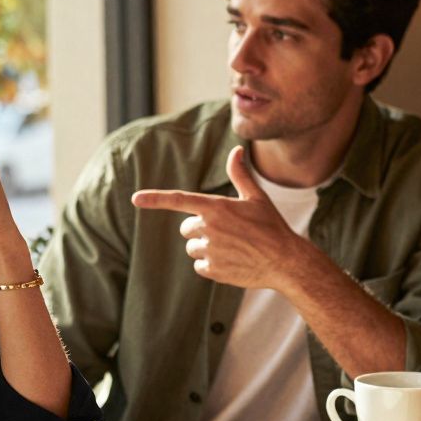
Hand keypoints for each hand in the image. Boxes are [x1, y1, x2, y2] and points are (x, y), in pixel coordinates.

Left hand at [130, 146, 306, 289]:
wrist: (285, 261)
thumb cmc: (271, 226)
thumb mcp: (257, 197)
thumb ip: (239, 174)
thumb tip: (236, 150)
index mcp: (216, 207)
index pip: (178, 199)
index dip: (155, 198)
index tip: (136, 198)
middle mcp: (209, 228)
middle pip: (186, 228)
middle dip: (200, 230)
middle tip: (227, 232)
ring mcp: (210, 250)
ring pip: (192, 248)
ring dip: (205, 247)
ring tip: (232, 247)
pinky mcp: (212, 270)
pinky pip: (200, 265)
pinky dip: (211, 265)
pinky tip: (232, 261)